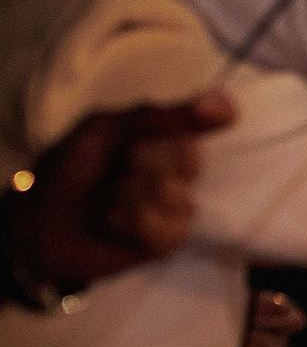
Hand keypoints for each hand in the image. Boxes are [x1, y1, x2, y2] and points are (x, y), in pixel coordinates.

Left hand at [9, 94, 234, 292]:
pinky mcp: (169, 241)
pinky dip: (132, 224)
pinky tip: (112, 226)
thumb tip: (230, 105)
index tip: (155, 134)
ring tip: (104, 203)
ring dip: (127, 196)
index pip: (204, 120)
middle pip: (187, 158)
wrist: (37, 224)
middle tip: (113, 170)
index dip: (183, 124)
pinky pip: (170, 226)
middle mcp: (180, 169)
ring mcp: (177, 206)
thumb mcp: (104, 129)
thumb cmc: (69, 170)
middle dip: (140, 162)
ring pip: (175, 194)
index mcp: (168, 137)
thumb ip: (161, 116)